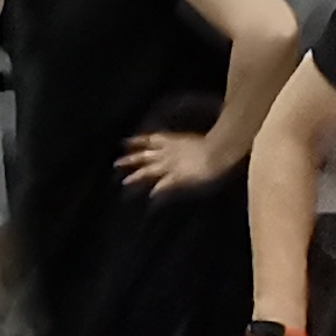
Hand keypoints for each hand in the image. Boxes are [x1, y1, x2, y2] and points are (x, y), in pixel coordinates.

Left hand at [120, 125, 243, 194]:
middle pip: (144, 156)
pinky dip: (159, 188)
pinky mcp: (179, 175)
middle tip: (116, 164)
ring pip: (150, 170)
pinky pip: (166, 183)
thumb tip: (180, 142)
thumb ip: (183, 141)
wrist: (219, 148)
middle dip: (130, 160)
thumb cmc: (212, 142)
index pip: (150, 139)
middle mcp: (168, 152)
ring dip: (137, 176)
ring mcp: (172, 164)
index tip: (125, 141)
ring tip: (125, 182)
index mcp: (172, 141)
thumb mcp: (194, 139)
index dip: (137, 141)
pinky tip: (152, 195)